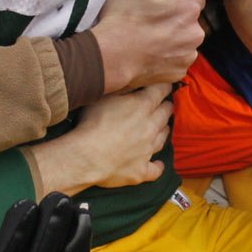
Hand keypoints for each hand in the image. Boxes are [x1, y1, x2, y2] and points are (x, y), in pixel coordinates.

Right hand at [27, 82, 172, 195]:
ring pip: (163, 138)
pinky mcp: (141, 170)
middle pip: (165, 113)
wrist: (86, 157)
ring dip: (163, 131)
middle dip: (166, 107)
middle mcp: (150, 127)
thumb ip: (122, 88)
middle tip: (164, 104)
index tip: (165, 85)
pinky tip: (157, 163)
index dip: (164, 86)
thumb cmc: (91, 124)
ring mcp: (148, 150)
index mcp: (142, 106)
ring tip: (162, 127)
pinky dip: (157, 165)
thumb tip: (134, 81)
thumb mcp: (105, 96)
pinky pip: (156, 169)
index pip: (161, 91)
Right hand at [89, 0, 205, 89]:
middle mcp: (196, 35)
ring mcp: (187, 56)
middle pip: (190, 21)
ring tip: (147, 37)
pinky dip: (165, 56)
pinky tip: (149, 52)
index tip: (157, 3)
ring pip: (183, 41)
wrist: (110, 57)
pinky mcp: (176, 74)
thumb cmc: (126, 18)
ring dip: (172, 38)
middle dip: (175, 19)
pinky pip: (175, 60)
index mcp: (191, 10)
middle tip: (149, 19)